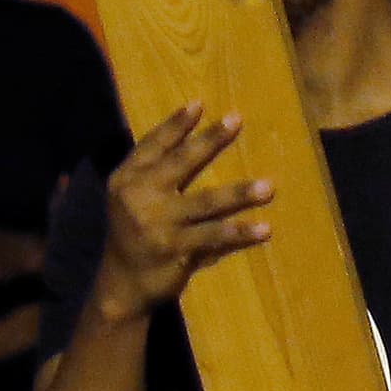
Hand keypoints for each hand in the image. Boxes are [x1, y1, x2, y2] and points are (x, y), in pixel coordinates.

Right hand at [90, 107, 271, 318]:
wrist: (121, 285)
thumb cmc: (133, 233)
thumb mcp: (128, 197)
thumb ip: (150, 167)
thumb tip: (186, 125)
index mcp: (126, 179)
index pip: (153, 144)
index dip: (176, 124)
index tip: (199, 104)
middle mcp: (138, 197)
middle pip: (181, 162)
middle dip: (210, 140)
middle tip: (237, 121)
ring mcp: (157, 225)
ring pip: (206, 202)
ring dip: (239, 193)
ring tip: (268, 187)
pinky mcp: (174, 250)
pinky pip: (214, 236)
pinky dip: (240, 232)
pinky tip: (264, 228)